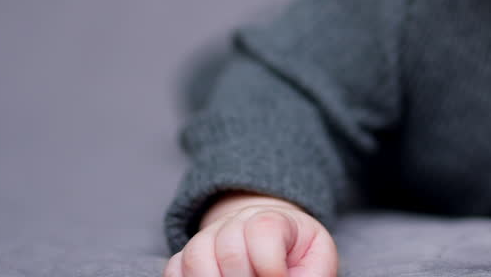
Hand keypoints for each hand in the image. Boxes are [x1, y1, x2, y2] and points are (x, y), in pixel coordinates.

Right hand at [164, 193, 337, 276]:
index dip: (270, 263)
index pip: (263, 228)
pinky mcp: (186, 258)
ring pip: (196, 256)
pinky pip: (174, 269)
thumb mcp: (316, 261)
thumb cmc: (297, 257)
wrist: (274, 246)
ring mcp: (208, 238)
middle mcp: (236, 222)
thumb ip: (312, 273)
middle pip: (229, 247)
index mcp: (274, 219)